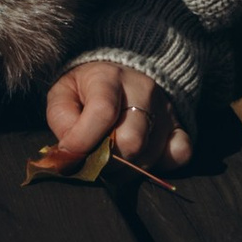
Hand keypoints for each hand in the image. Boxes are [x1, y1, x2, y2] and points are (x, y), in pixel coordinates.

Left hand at [33, 62, 192, 179]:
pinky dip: (160, 165)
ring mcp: (165, 108)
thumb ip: (61, 119)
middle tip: (94, 161)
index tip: (70, 152)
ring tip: (112, 158)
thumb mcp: (63, 93)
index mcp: (109, 77)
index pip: (103, 111)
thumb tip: (72, 151)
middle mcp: (142, 90)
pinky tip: (140, 157)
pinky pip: (180, 154)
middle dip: (106, 161)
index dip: (84, 140)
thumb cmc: (87, 89)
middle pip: (131, 140)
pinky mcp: (179, 125)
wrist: (122, 72)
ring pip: (150, 154)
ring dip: (126, 168)